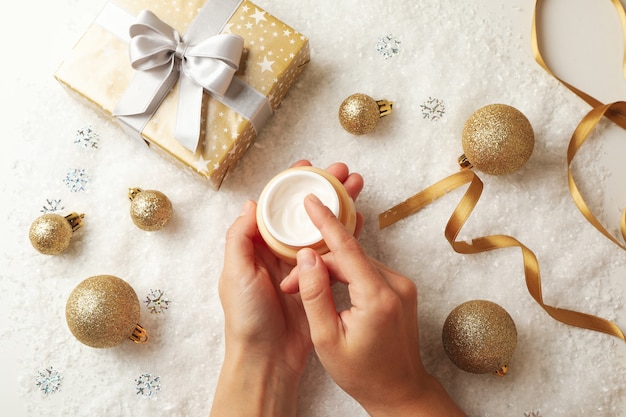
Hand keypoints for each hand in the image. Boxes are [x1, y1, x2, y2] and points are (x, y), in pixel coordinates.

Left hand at [211, 160, 363, 416]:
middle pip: (303, 212)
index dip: (291, 184)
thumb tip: (252, 202)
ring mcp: (301, 266)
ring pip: (322, 228)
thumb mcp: (235, 274)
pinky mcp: (319, 281)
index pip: (276, 206)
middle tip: (343, 171)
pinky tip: (360, 220)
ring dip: (339, 206)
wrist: (268, 359)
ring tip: (357, 187)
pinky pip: (334, 252)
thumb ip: (240, 238)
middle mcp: (280, 252)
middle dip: (322, 189)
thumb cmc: (247, 318)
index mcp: (257, 246)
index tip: (309, 166)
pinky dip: (346, 235)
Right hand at [281, 195, 466, 416]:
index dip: (326, 222)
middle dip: (317, 263)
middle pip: (349, 256)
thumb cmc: (362, 373)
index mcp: (378, 297)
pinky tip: (329, 288)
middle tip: (290, 283)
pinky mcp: (401, 288)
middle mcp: (396, 285)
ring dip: (330, 269)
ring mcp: (402, 285)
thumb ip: (314, 294)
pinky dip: (346, 275)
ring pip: (357, 262)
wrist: (400, 390)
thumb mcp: (326, 339)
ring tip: (305, 289)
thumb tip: (306, 257)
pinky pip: (367, 270)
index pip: (347, 249)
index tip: (311, 200)